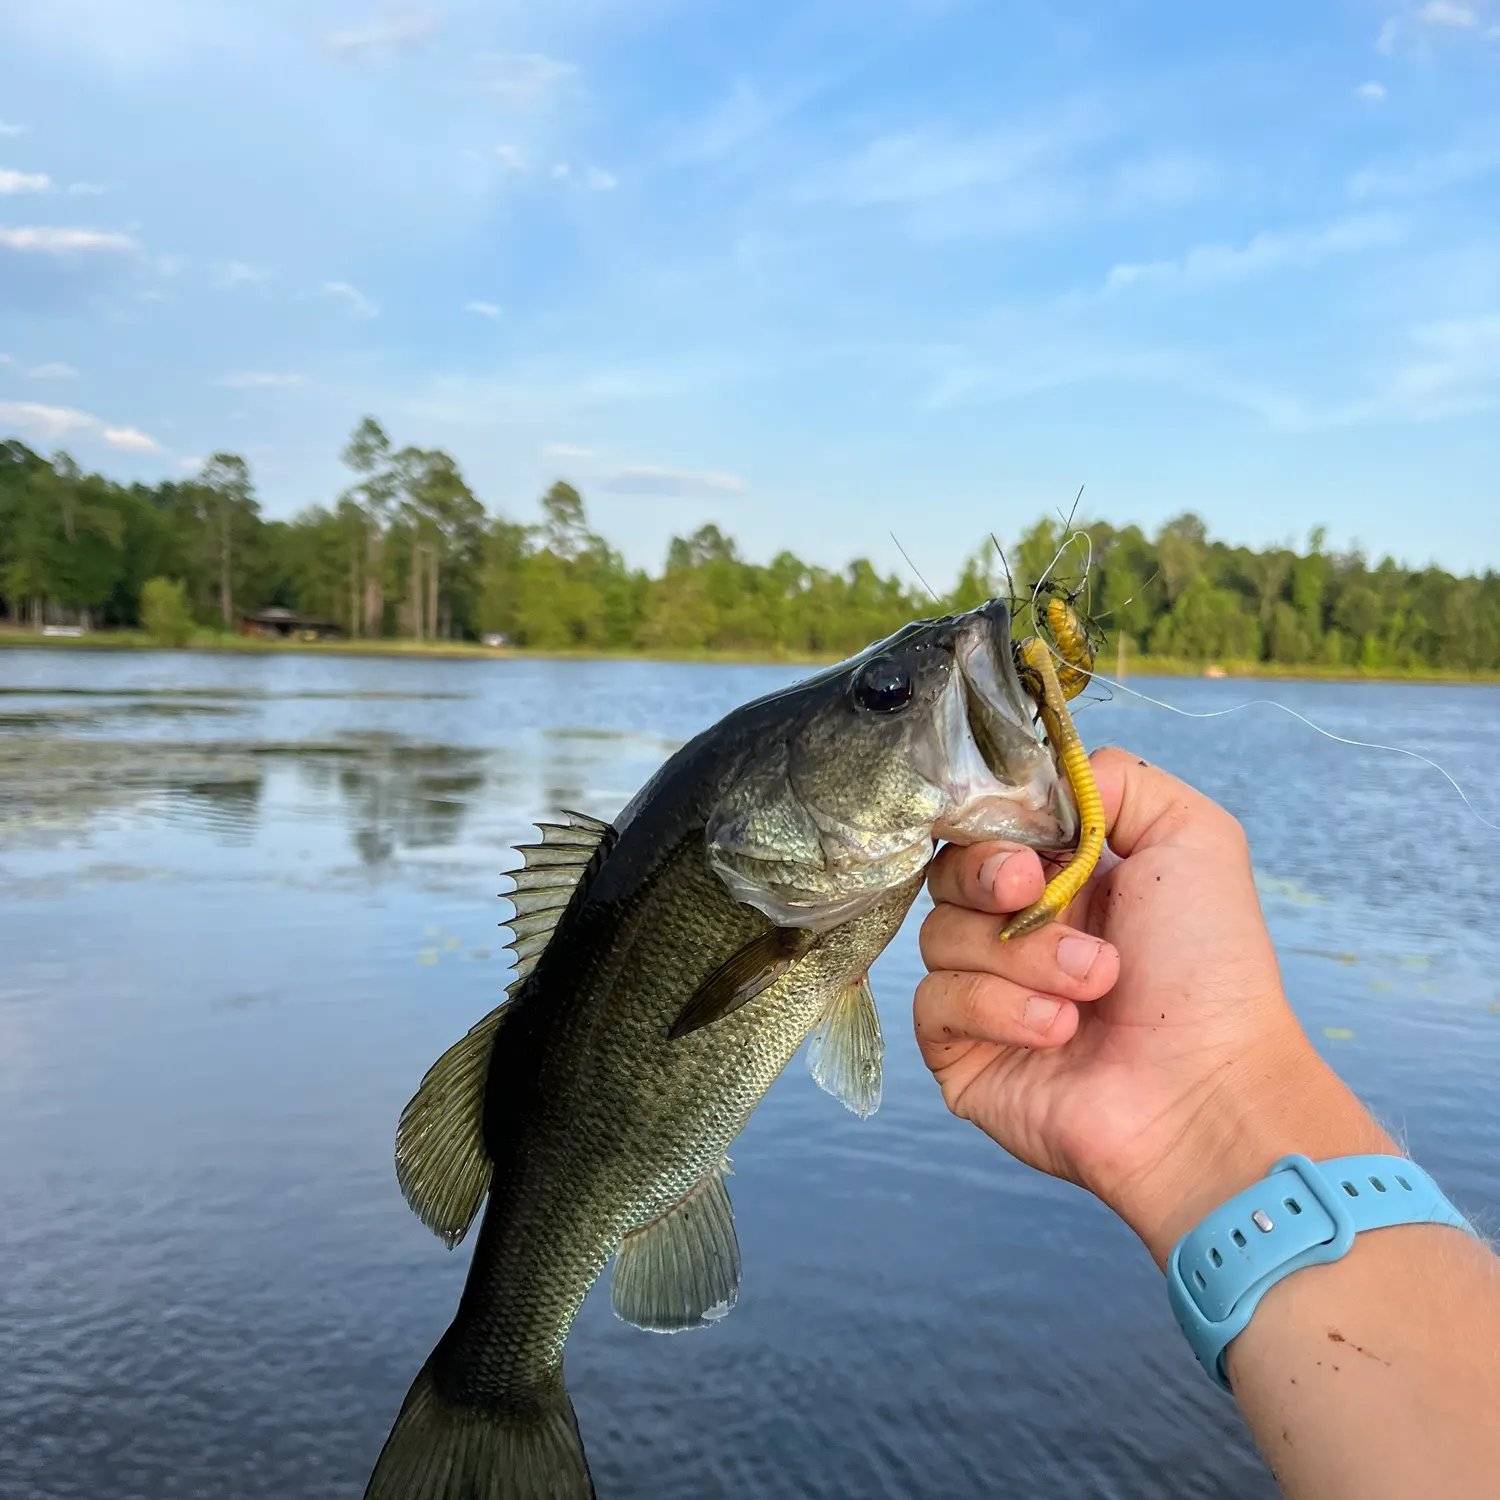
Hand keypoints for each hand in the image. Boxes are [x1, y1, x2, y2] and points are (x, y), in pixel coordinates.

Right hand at [915, 747, 1391, 1263]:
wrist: (1206, 1091)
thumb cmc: (1211, 971)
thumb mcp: (1191, 838)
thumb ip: (1117, 780)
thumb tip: (1040, 778)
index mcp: (1067, 882)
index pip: (989, 829)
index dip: (997, 829)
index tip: (1033, 849)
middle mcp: (1021, 934)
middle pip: (948, 874)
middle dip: (989, 879)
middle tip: (1035, 898)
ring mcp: (988, 996)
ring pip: (939, 938)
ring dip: (1021, 956)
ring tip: (1094, 986)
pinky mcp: (963, 1056)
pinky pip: (933, 1004)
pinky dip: (996, 1009)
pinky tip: (1056, 1031)